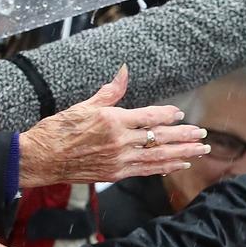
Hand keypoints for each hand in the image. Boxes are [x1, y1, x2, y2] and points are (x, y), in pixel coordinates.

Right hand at [17, 66, 209, 186]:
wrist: (42, 158)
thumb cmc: (58, 130)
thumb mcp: (84, 106)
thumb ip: (109, 92)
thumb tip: (123, 72)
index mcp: (113, 121)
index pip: (149, 117)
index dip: (167, 116)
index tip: (180, 115)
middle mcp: (120, 142)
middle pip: (160, 138)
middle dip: (184, 137)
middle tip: (203, 135)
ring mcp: (119, 160)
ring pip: (158, 157)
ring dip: (182, 154)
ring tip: (200, 151)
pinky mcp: (114, 174)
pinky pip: (145, 171)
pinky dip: (163, 168)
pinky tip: (177, 165)